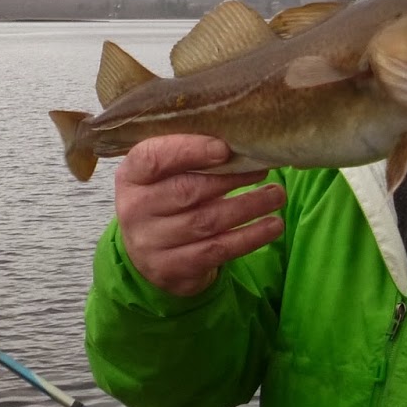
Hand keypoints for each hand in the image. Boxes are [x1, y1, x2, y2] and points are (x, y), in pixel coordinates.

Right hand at [115, 136, 284, 296]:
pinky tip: (272, 225)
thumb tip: (238, 137)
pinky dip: (250, 237)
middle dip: (230, 178)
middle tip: (263, 168)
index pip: (153, 158)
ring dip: (248, 206)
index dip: (188, 150)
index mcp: (130, 176)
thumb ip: (187, 154)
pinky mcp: (171, 268)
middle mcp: (134, 210)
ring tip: (276, 195)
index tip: (224, 148)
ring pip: (206, 221)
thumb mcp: (163, 174)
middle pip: (186, 191)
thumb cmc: (165, 200)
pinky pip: (217, 250)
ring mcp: (150, 243)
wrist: (149, 255)